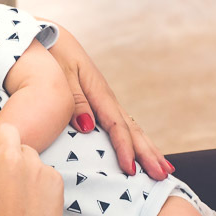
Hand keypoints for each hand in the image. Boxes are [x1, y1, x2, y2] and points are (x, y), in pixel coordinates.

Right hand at [0, 123, 62, 215]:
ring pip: (28, 152)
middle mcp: (7, 155)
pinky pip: (45, 171)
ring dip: (23, 165)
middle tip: (3, 166)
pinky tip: (33, 204)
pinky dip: (40, 183)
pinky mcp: (54, 178)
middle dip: (3, 143)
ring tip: (19, 194)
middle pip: (7, 131)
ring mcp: (34, 165)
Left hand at [46, 23, 172, 179]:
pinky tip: (141, 152)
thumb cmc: (52, 56)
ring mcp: (106, 100)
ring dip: (147, 149)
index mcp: (98, 91)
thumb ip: (74, 101)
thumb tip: (90, 127)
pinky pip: (122, 125)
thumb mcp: (59, 75)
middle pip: (132, 129)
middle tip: (162, 177)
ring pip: (132, 128)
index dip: (125, 149)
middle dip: (148, 154)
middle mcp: (107, 97)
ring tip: (164, 170)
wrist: (51, 38)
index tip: (130, 170)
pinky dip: (135, 140)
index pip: (116, 125)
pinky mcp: (100, 102)